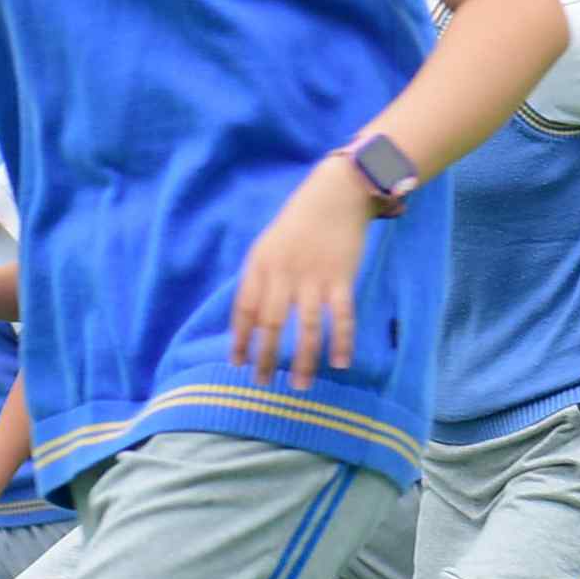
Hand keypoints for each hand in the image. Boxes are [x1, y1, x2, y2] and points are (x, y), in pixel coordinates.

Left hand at [227, 159, 377, 383]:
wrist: (336, 193)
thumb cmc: (299, 222)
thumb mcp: (268, 244)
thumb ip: (260, 278)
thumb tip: (252, 319)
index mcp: (260, 264)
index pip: (244, 309)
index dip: (240, 339)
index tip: (237, 364)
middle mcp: (283, 274)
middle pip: (270, 324)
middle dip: (265, 357)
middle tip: (262, 383)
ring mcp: (313, 277)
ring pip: (306, 327)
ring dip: (302, 360)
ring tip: (299, 385)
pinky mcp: (341, 278)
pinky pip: (341, 317)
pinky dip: (341, 341)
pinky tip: (340, 363)